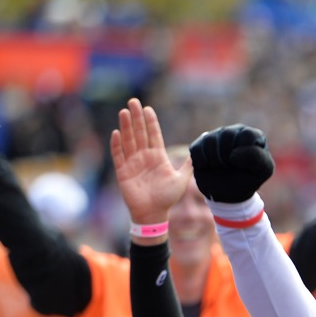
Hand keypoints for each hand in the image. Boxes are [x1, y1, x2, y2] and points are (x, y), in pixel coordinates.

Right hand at [109, 98, 191, 224]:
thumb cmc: (167, 198)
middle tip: (133, 101)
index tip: (148, 108)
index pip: (153, 135)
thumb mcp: (182, 180)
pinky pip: (118, 156)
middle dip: (136, 117)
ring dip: (126, 126)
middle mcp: (144, 157)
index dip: (150, 122)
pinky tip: (116, 133)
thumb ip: (188, 166)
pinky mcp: (123, 172)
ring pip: (128, 141)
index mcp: (158, 157)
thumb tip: (199, 154)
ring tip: (124, 112)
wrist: (154, 214)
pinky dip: (117, 145)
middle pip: (139, 133)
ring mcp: (132, 163)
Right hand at [189, 124, 274, 202]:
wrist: (229, 193)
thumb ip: (257, 158)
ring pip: (210, 140)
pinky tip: (210, 167)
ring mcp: (216, 136)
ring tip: (221, 167)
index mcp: (252, 135)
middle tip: (232, 168)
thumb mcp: (263, 171)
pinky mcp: (200, 143)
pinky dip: (203, 163)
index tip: (247, 166)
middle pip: (226, 135)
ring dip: (215, 161)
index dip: (245, 153)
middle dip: (228, 157)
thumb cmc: (249, 179)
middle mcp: (234, 131)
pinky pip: (196, 149)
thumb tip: (233, 154)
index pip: (247, 135)